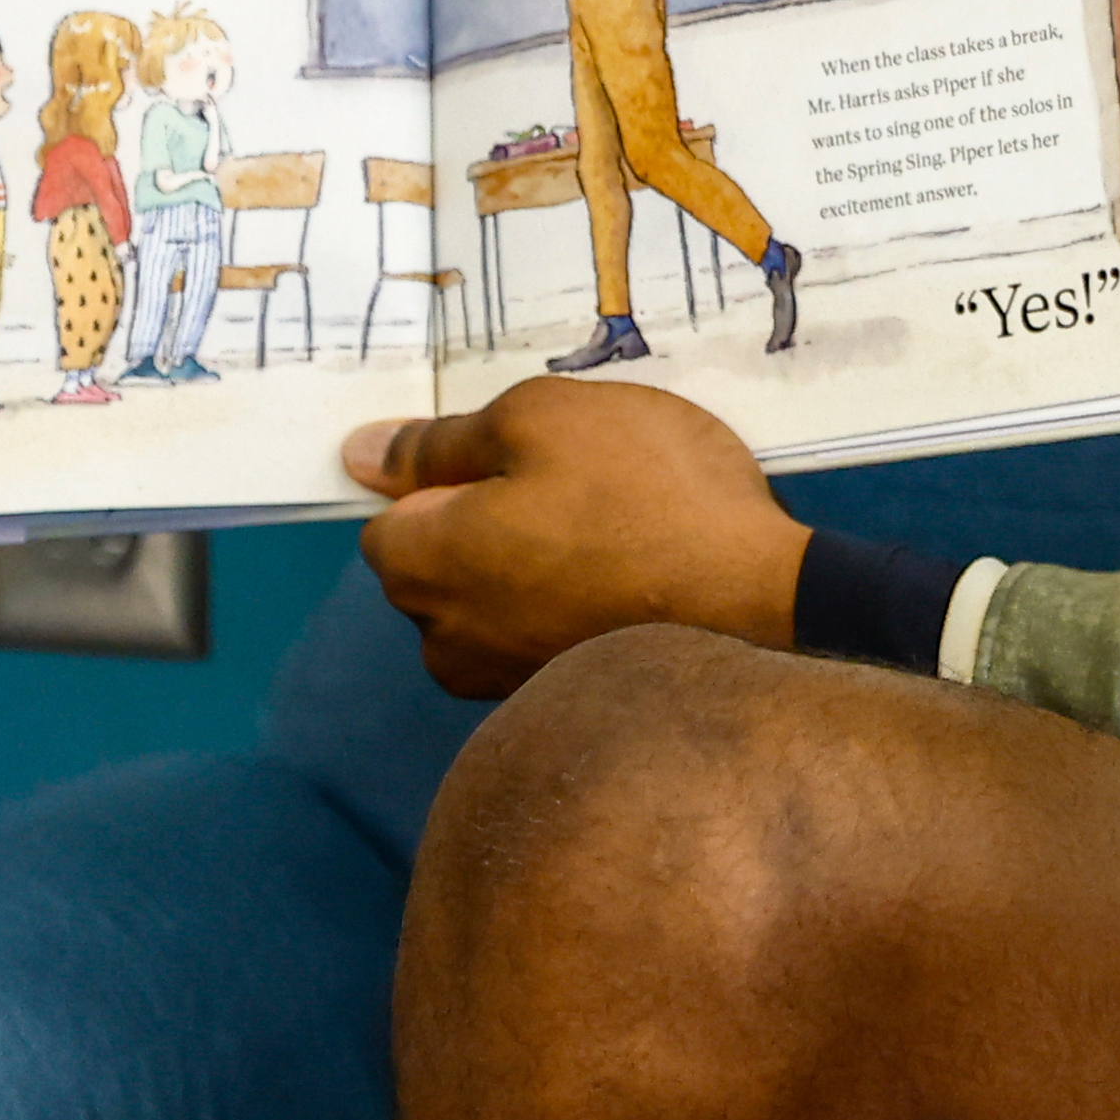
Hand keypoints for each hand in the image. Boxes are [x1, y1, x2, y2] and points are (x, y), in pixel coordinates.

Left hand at [344, 380, 808, 696]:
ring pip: (492, 603)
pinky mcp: (560, 700)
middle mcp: (444, 639)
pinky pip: (542, 635)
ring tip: (617, 534)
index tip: (524, 459)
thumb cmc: (646, 496)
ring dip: (533, 568)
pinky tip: (634, 580)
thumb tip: (359, 453)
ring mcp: (503, 681)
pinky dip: (572, 607)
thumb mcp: (542, 419)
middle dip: (485, 525)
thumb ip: (441, 440)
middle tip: (580, 486)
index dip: (451, 477)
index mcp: (421, 563)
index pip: (390, 515)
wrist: (761, 606)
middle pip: (439, 564)